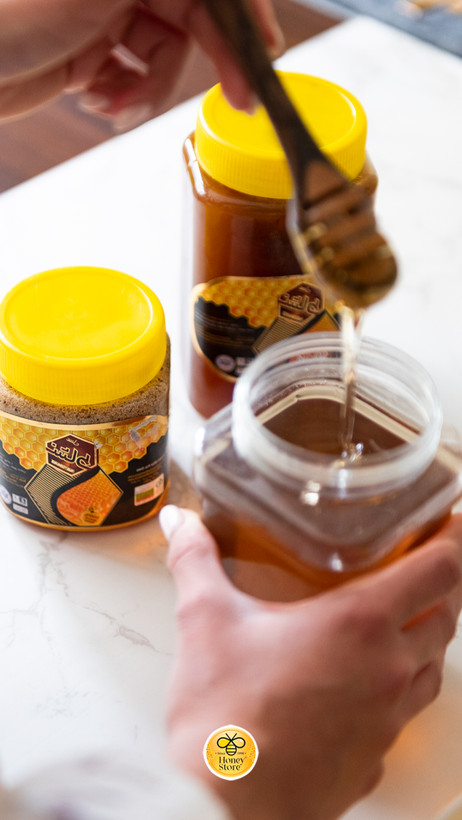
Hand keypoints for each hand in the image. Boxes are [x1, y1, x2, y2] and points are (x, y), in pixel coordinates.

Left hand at [0, 0, 283, 123]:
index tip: (264, 54)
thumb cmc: (9, 20)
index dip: (241, 18)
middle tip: (237, 100)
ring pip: (164, 56)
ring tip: (118, 103)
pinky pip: (134, 76)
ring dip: (151, 89)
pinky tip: (99, 101)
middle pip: (192, 18)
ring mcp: (103, 14)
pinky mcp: (89, 51)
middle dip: (209, 61)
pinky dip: (126, 97)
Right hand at [161, 506, 461, 819]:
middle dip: (439, 590)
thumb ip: (195, 560)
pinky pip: (403, 718)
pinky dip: (397, 694)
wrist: (225, 805)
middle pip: (445, 618)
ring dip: (425, 642)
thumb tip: (182, 522)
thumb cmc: (224, 717)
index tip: (450, 523)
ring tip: (398, 628)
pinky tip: (365, 691)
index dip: (453, 539)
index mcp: (359, 624)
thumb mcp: (205, 620)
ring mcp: (387, 720)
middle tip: (420, 570)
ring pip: (431, 670)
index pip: (439, 570)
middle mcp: (387, 670)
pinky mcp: (374, 759)